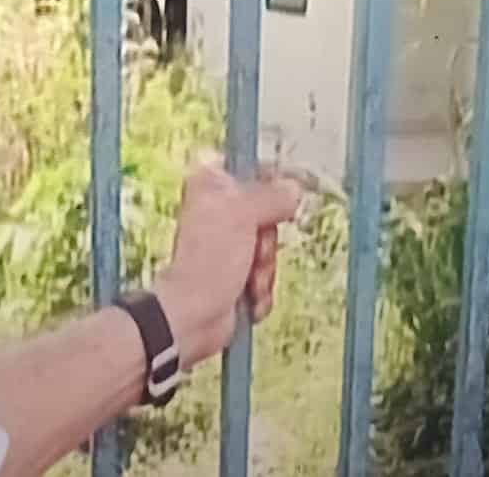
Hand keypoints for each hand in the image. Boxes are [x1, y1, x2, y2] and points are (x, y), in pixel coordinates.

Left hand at [152, 160, 301, 366]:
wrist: (194, 315)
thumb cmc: (210, 259)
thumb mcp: (244, 213)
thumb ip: (273, 195)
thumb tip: (294, 188)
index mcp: (212, 185)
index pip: (257, 172)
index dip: (276, 190)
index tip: (285, 205)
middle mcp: (217, 212)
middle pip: (270, 216)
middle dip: (268, 243)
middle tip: (254, 252)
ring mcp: (226, 245)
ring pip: (269, 249)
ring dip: (265, 271)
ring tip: (248, 280)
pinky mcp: (233, 275)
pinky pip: (264, 276)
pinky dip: (261, 291)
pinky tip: (248, 297)